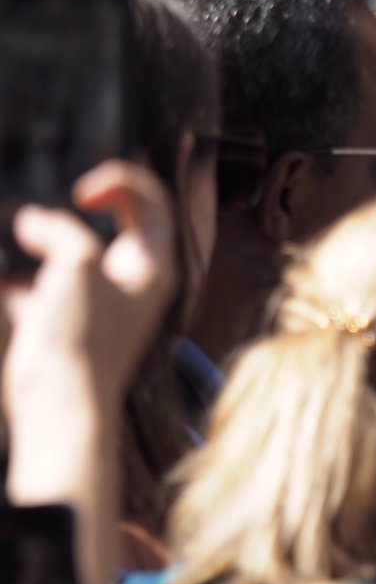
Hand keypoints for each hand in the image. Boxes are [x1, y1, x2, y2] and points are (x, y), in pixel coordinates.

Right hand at [2, 162, 177, 415]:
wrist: (57, 401)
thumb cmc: (83, 336)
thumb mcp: (80, 264)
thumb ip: (62, 230)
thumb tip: (32, 223)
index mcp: (153, 265)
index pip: (151, 202)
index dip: (119, 182)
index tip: (82, 193)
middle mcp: (127, 278)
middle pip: (109, 220)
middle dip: (72, 204)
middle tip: (48, 206)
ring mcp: (90, 295)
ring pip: (64, 247)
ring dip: (36, 234)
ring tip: (15, 231)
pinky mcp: (54, 313)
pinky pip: (29, 279)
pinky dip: (11, 270)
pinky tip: (4, 272)